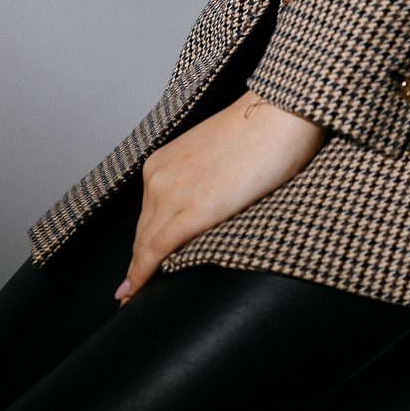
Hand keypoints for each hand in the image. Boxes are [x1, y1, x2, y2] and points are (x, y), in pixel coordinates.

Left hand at [116, 93, 324, 300]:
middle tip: (129, 294)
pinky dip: (143, 274)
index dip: (139, 247)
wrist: (281, 111)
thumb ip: (199, 183)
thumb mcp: (214, 158)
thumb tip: (203, 211)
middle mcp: (158, 176)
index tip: (131, 271)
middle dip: (137, 263)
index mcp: (162, 162)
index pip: (147, 216)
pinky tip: (135, 293)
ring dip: (140, 273)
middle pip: (143, 233)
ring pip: (146, 244)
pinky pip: (157, 250)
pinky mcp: (193, 210)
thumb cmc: (261, 132)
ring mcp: (172, 192)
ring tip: (134, 299)